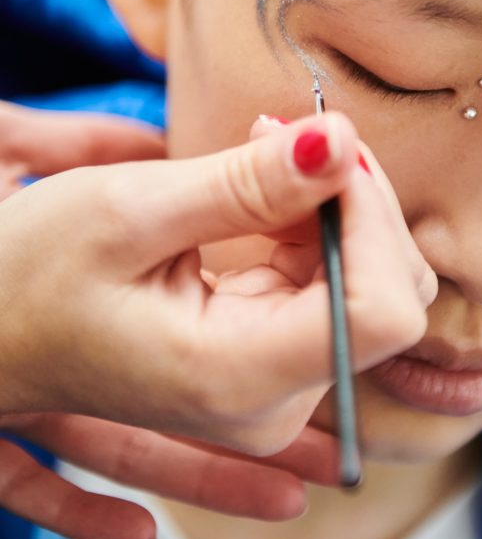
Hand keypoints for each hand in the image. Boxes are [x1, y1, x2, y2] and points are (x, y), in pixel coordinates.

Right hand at [0, 109, 435, 538]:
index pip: (385, 312)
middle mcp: (271, 402)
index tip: (328, 153)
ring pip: (367, 282)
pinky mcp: (268, 359)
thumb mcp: (128, 213)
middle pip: (389, 295)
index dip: (374, 220)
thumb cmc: (27, 277)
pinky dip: (307, 228)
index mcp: (237, 378)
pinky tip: (262, 197)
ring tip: (256, 154)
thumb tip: (345, 141)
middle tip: (281, 135)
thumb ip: (246, 184)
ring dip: (328, 206)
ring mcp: (274, 388)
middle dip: (353, 202)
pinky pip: (329, 285)